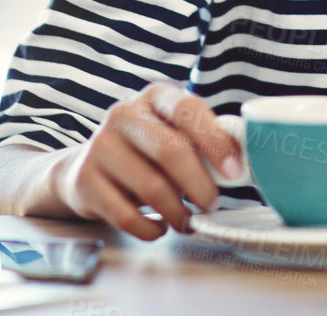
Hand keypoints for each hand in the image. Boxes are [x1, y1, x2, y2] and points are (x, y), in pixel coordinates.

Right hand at [41, 81, 242, 240]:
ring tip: (186, 221)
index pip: (189, 110)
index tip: (236, 172)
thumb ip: (203, 142)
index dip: (216, 142)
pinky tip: (159, 227)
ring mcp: (100, 146)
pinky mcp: (85, 181)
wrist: (85, 169)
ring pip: (152, 187)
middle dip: (200, 185)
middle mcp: (124, 114)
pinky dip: (151, 228)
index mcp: (154, 97)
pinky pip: (127, 216)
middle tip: (212, 205)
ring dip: (178, 213)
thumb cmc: (144, 152)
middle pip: (171, 151)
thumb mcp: (172, 134)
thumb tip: (242, 164)